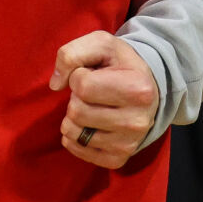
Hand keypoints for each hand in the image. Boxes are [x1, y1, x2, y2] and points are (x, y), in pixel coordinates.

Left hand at [49, 31, 158, 168]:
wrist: (147, 89)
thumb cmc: (120, 64)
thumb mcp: (101, 43)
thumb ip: (72, 54)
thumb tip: (55, 85)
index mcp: (137, 89)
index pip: (82, 86)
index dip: (78, 75)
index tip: (92, 73)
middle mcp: (137, 121)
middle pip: (77, 111)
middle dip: (76, 97)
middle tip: (92, 92)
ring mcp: (128, 143)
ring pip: (75, 132)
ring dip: (74, 117)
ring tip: (91, 106)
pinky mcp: (118, 158)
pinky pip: (78, 151)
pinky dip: (74, 137)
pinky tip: (87, 124)